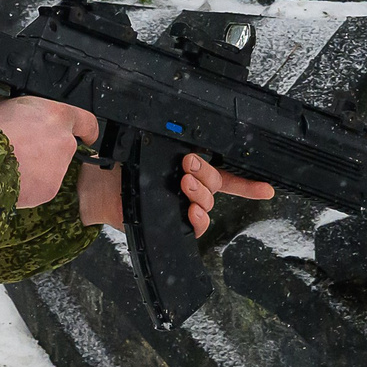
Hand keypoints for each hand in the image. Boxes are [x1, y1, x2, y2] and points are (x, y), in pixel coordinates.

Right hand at [0, 95, 99, 206]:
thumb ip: (16, 106)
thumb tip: (10, 107)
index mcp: (57, 116)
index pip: (86, 121)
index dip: (84, 128)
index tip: (85, 134)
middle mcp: (64, 142)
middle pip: (64, 146)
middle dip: (48, 150)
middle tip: (25, 150)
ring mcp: (59, 168)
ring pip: (53, 168)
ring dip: (38, 167)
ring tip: (12, 164)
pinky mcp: (49, 190)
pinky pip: (42, 186)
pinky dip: (31, 185)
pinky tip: (12, 179)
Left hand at [76, 154, 277, 235]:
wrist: (98, 190)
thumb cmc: (118, 167)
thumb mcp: (148, 150)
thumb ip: (168, 145)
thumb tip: (184, 141)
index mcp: (189, 169)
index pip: (226, 174)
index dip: (249, 183)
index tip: (268, 188)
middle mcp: (190, 189)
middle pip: (215, 183)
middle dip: (205, 172)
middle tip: (188, 164)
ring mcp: (183, 207)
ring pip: (208, 202)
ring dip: (200, 192)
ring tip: (183, 183)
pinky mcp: (174, 225)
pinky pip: (197, 226)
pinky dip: (198, 218)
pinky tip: (189, 210)